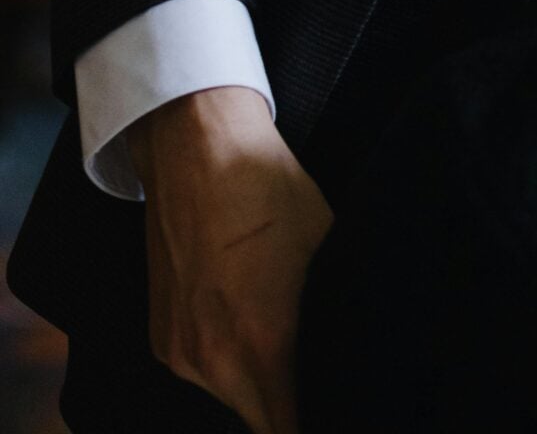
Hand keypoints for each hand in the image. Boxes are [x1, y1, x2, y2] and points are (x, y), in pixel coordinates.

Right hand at [129, 85, 333, 433]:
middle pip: (262, 418)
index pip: (289, 430)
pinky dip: (227, 357)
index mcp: (260, 347)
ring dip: (259, 380)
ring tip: (283, 330)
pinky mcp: (160, 337)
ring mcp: (178, 353)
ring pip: (232, 397)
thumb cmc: (265, 187)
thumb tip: (362, 341)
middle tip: (321, 367)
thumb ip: (336, 308)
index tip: (339, 402)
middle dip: (293, 401)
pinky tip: (247, 314)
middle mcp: (211, 363)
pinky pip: (203, 370)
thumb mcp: (328, 245)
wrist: (193, 145)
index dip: (317, 418)